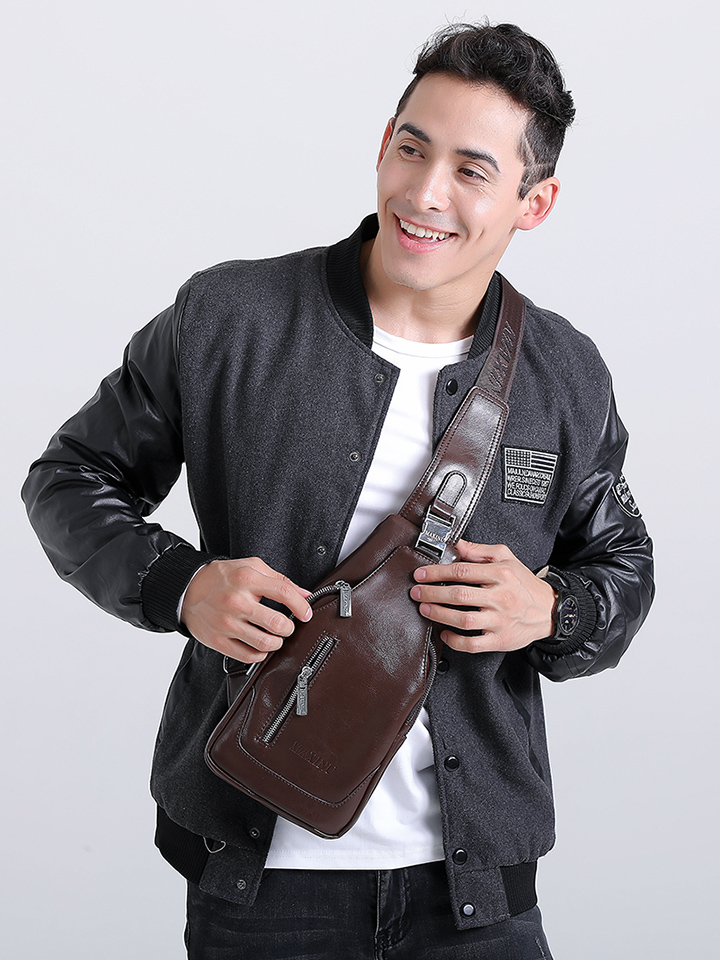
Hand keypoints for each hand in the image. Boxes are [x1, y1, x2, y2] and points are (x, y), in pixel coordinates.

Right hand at [180, 558, 312, 662]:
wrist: (188, 590)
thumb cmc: (222, 578)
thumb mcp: (251, 567)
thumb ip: (279, 579)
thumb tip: (304, 594)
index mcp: (246, 579)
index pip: (284, 592)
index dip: (301, 606)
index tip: (306, 613)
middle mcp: (236, 601)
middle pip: (277, 623)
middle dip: (289, 628)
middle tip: (286, 626)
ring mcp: (226, 623)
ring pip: (265, 643)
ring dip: (277, 642)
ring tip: (275, 637)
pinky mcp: (218, 640)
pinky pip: (248, 656)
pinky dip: (260, 653)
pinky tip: (260, 645)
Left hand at [410, 540, 555, 653]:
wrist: (549, 610)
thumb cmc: (524, 584)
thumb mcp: (507, 557)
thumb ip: (480, 551)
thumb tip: (457, 545)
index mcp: (501, 574)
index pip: (462, 572)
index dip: (437, 573)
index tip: (421, 574)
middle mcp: (501, 598)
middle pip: (459, 595)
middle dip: (432, 593)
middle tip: (416, 592)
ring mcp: (500, 621)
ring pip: (463, 620)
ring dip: (439, 615)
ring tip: (425, 609)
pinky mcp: (500, 640)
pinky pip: (473, 644)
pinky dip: (455, 641)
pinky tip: (445, 633)